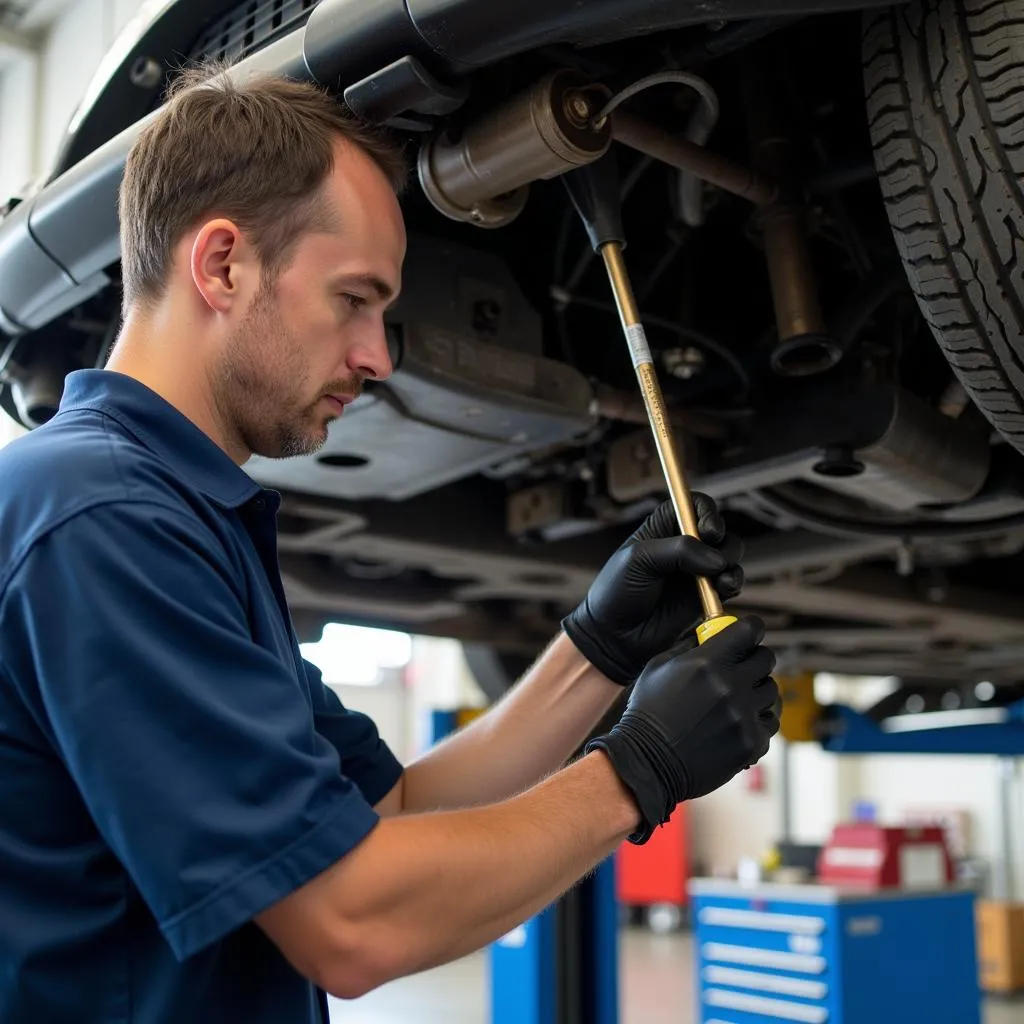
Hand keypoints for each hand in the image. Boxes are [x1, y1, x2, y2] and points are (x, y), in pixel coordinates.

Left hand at [562, 493, 742, 685]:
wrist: (615, 636)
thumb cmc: (617, 592)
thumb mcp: (639, 560)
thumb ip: (678, 551)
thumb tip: (716, 559)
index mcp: (663, 527)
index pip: (696, 505)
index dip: (708, 513)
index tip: (708, 531)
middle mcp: (684, 545)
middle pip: (720, 530)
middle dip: (724, 542)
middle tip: (714, 560)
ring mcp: (696, 570)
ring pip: (730, 555)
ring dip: (731, 564)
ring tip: (717, 580)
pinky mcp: (706, 595)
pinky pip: (730, 581)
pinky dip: (733, 583)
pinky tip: (722, 590)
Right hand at [585, 616, 779, 843]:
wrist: (647, 762)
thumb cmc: (648, 714)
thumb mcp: (659, 667)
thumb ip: (689, 646)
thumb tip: (710, 633)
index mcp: (707, 663)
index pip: (750, 630)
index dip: (751, 629)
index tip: (750, 634)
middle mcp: (730, 687)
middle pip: (766, 659)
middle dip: (754, 659)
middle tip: (742, 667)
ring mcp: (743, 716)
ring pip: (771, 692)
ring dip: (756, 692)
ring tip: (737, 700)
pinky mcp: (751, 743)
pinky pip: (769, 723)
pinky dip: (756, 722)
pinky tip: (736, 723)